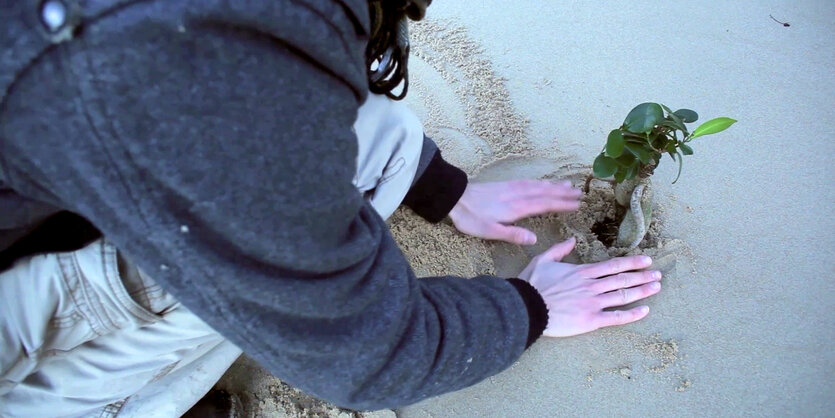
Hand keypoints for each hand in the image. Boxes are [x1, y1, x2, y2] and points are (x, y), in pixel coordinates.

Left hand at [448, 180, 581, 244]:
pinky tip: (543, 182)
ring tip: (568, 184)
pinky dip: (539, 182)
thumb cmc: (470, 218)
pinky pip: (528, 182)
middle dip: (563, 193)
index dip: (561, 204)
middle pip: (545, 193)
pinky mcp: (505, 185)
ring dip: (554, 185)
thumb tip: (534, 240)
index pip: (544, 205)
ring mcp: (511, 188)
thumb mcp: (489, 231)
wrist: (454, 198)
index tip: (577, 204)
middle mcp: (517, 195)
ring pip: (538, 185)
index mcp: (516, 208)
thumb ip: (512, 235)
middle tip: (580, 192)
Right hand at [519, 237, 660, 336]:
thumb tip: (572, 240)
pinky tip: (645, 310)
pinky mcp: (591, 320)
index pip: (613, 265)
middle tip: (658, 274)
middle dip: (643, 276)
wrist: (526, 307)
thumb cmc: (532, 283)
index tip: (646, 261)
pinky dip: (632, 314)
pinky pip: (616, 317)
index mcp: (582, 271)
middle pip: (623, 279)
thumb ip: (559, 249)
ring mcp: (593, 303)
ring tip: (657, 287)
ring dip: (642, 291)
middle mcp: (592, 286)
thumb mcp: (543, 260)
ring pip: (624, 295)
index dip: (632, 263)